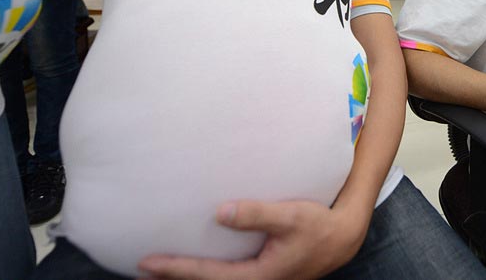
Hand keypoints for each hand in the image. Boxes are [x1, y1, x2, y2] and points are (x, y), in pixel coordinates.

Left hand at [138, 200, 364, 279]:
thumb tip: (220, 212)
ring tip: (161, 268)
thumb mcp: (290, 216)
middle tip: (142, 268)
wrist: (343, 238)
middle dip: (174, 276)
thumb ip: (256, 214)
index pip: (207, 275)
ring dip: (189, 275)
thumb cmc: (318, 225)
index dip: (176, 268)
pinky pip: (227, 276)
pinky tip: (198, 263)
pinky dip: (207, 272)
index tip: (148, 262)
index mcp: (259, 276)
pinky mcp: (263, 274)